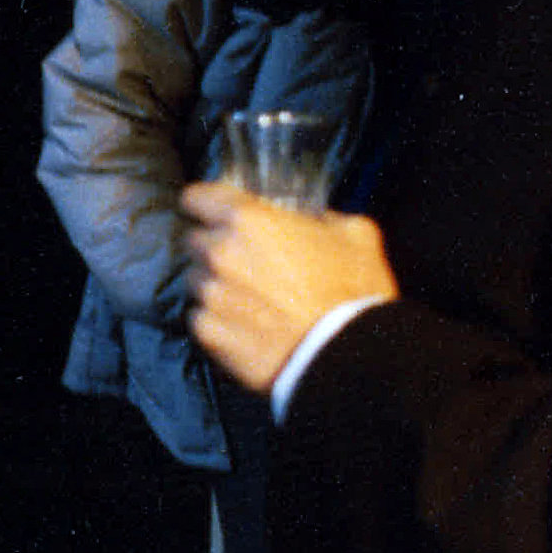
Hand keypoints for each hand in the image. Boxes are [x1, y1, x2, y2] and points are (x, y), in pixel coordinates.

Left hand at [183, 182, 395, 393]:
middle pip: (195, 241)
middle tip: (245, 262)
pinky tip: (245, 326)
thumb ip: (325, 217)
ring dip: (215, 284)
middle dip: (213, 247)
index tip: (210, 211)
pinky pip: (201, 318)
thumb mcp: (356, 235)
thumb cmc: (353, 291)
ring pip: (196, 280)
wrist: (345, 355)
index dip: (203, 203)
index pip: (197, 197)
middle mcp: (219, 253)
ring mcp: (210, 295)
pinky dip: (216, 320)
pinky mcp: (207, 332)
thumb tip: (313, 218)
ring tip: (249, 299)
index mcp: (248, 221)